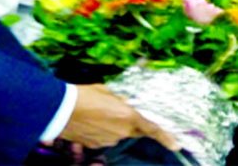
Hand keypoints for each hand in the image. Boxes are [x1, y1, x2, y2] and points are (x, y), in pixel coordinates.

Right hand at [60, 84, 178, 151]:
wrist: (60, 110)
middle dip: (129, 122)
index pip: (152, 129)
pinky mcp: (95, 145)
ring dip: (112, 125)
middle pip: (133, 130)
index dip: (166, 137)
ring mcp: (108, 140)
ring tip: (96, 112)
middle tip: (115, 111)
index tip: (177, 144)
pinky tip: (89, 120)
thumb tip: (124, 102)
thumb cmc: (84, 95)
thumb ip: (119, 99)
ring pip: (117, 133)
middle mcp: (121, 131)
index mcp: (128, 116)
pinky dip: (100, 130)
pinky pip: (104, 138)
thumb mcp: (106, 91)